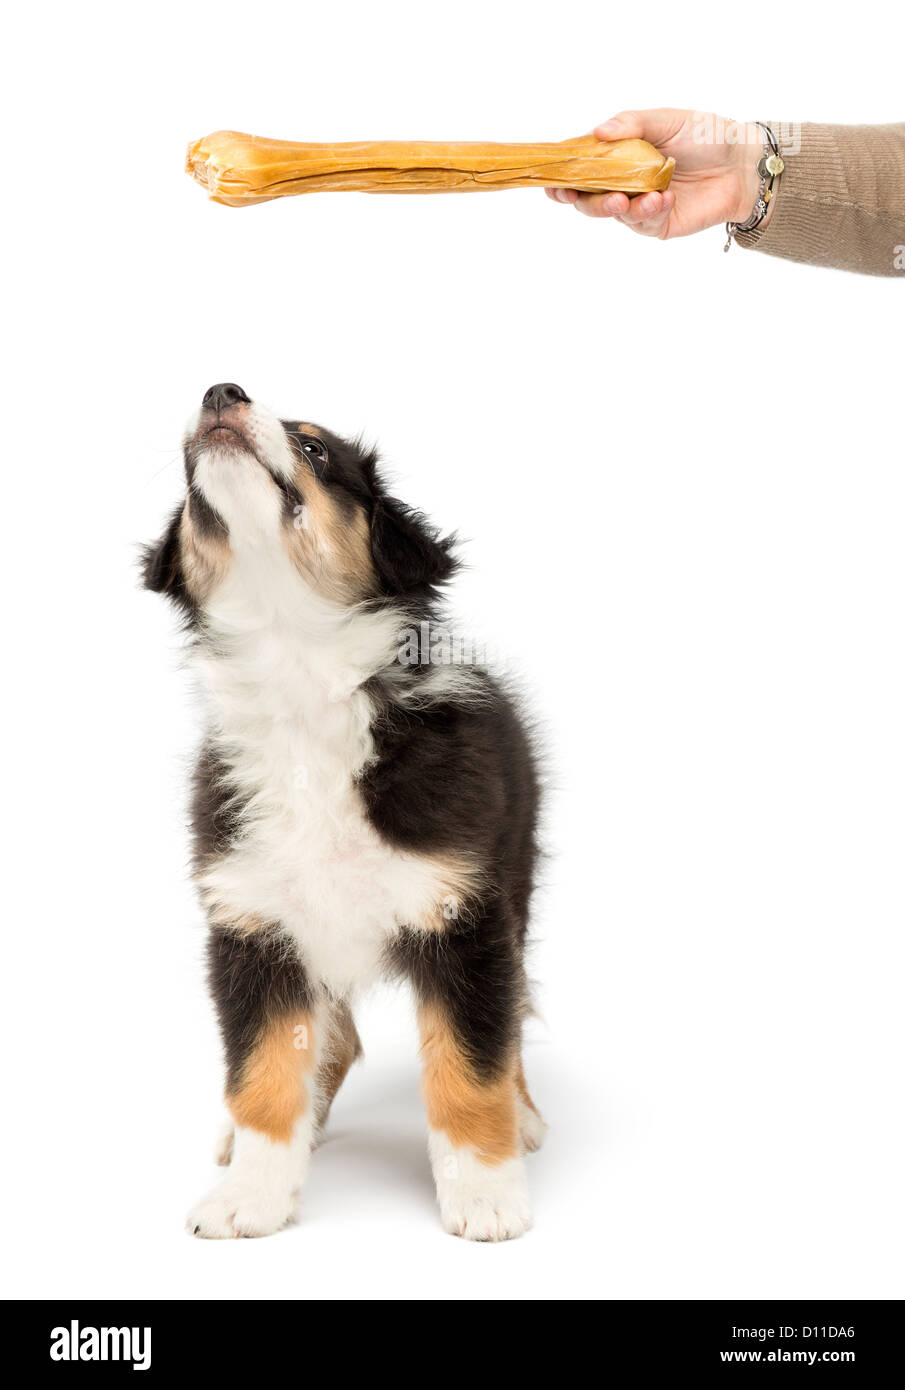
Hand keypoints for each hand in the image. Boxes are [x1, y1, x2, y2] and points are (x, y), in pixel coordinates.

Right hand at [546, 109, 764, 239]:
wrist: (742, 163)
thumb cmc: (706, 135)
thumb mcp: (666, 120)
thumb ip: (631, 125)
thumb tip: (597, 132)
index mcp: (619, 154)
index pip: (582, 165)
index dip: (562, 175)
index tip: (551, 180)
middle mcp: (624, 181)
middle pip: (587, 197)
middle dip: (579, 198)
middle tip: (574, 196)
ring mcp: (639, 205)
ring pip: (611, 213)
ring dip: (612, 207)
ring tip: (626, 199)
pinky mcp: (658, 224)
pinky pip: (642, 222)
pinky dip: (648, 211)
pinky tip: (664, 198)